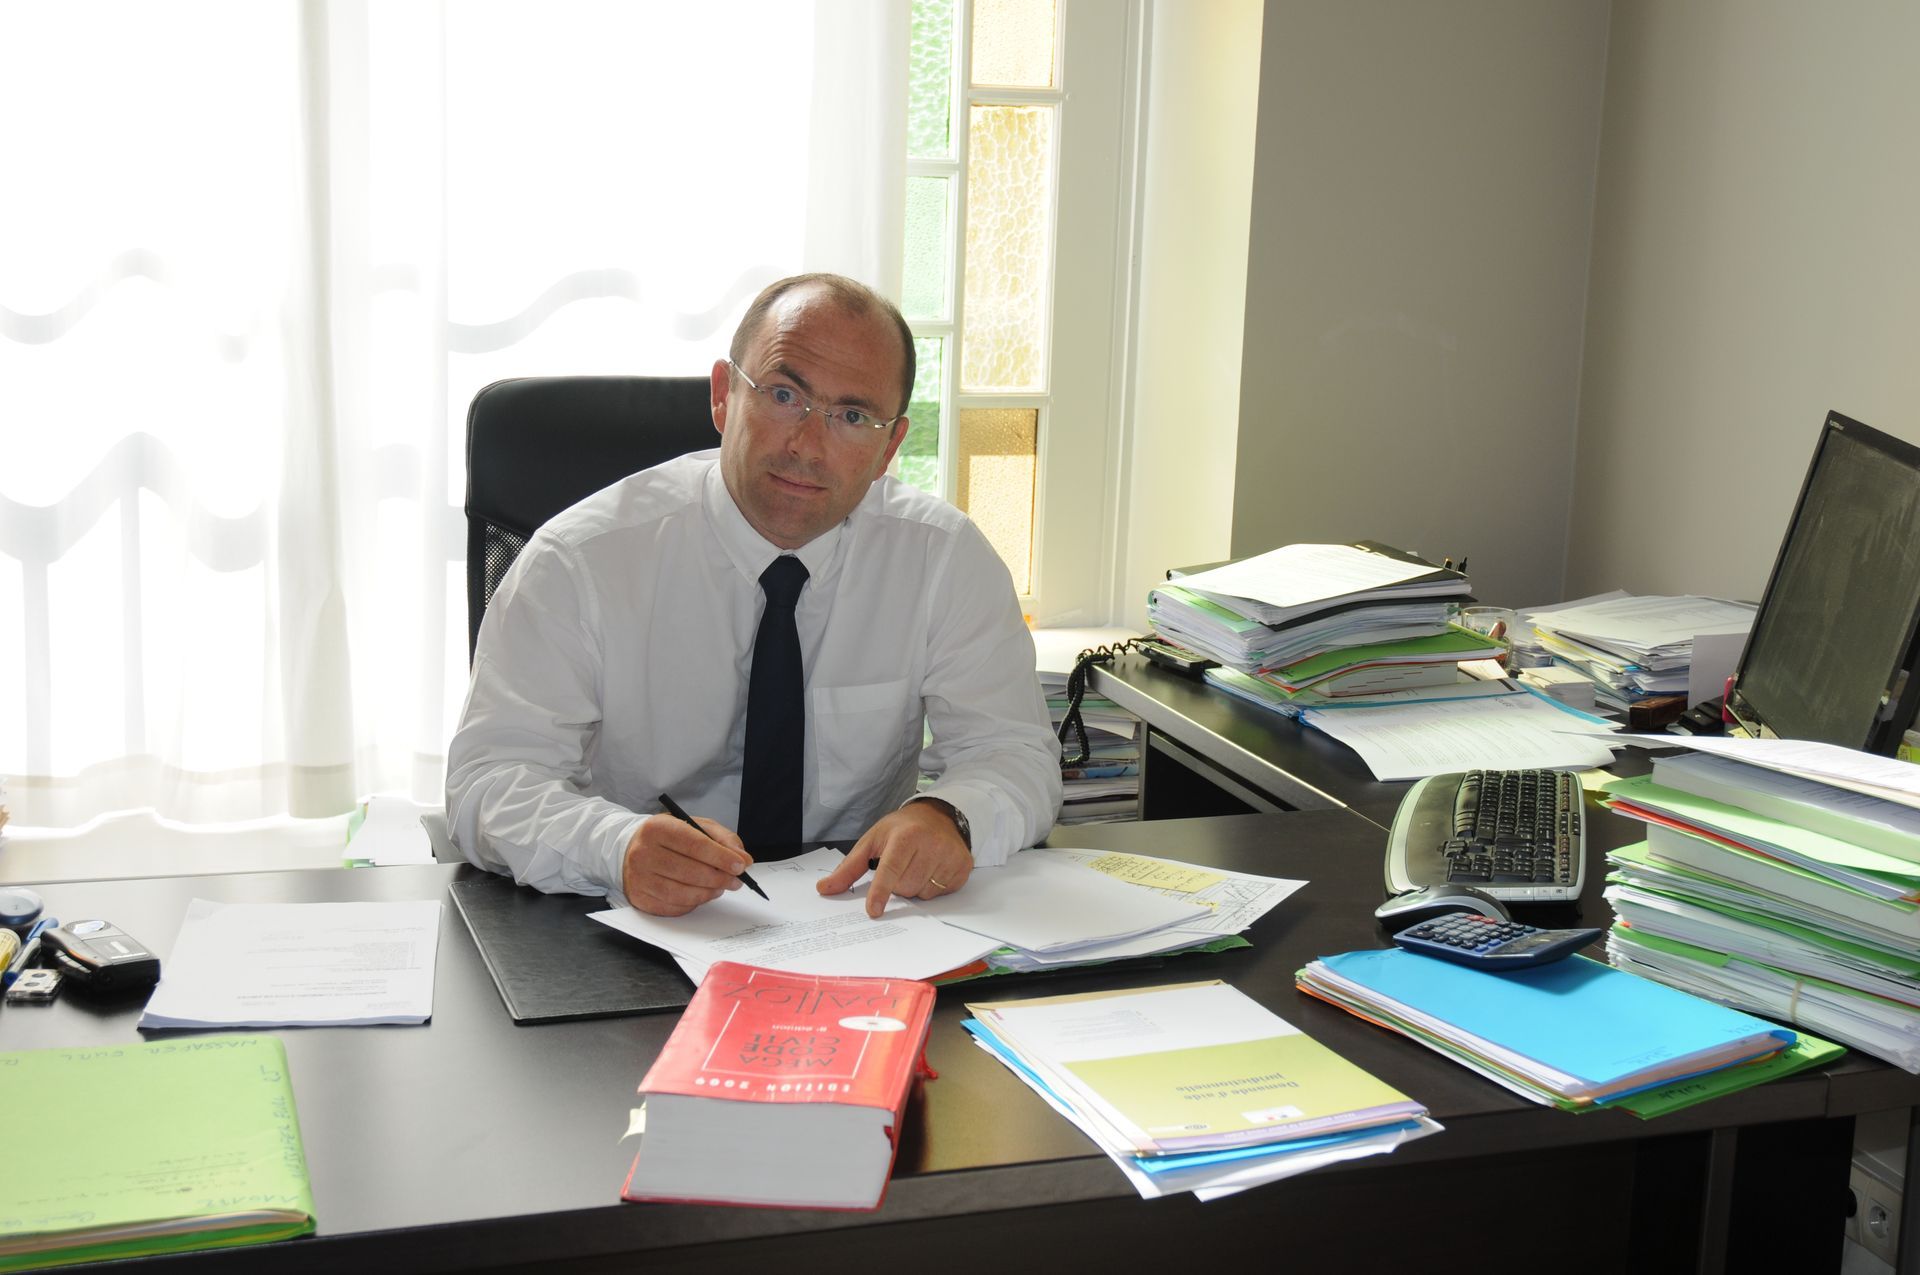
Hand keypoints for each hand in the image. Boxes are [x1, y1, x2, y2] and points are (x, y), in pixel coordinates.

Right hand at [621, 814, 752, 915]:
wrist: (632, 850)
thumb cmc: (669, 838)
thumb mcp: (696, 826)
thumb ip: (722, 839)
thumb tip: (743, 859)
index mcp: (658, 828)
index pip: (695, 844)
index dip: (721, 857)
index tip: (740, 865)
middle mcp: (643, 852)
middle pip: (690, 871)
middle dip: (719, 878)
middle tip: (735, 880)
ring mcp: (638, 877)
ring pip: (682, 893)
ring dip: (708, 893)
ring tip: (719, 887)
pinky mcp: (639, 898)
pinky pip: (674, 907)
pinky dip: (693, 903)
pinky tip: (699, 894)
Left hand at [817, 802, 971, 918]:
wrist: (939, 816)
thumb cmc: (902, 829)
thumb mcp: (872, 840)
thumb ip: (849, 867)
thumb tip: (824, 889)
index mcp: (906, 836)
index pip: (891, 869)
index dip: (880, 892)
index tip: (873, 911)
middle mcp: (931, 844)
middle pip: (906, 887)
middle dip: (898, 884)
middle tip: (901, 865)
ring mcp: (950, 856)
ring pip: (923, 894)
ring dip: (915, 887)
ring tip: (917, 865)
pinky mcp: (963, 867)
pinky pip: (940, 894)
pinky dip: (931, 887)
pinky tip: (932, 868)